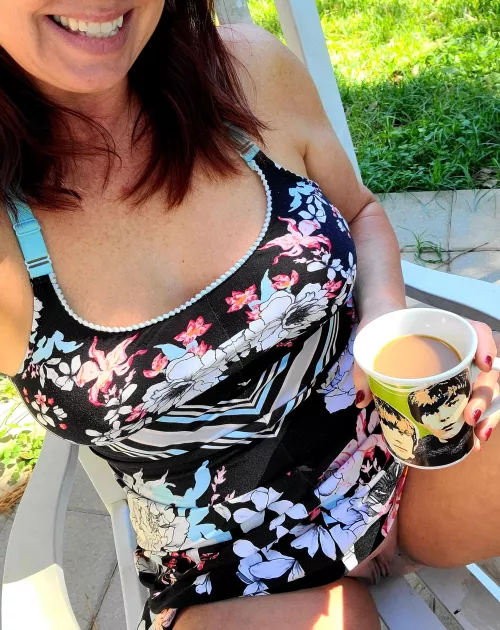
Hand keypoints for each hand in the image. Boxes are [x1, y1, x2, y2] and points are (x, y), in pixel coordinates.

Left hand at [354, 313, 499, 450]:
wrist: (383, 325)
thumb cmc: (383, 330)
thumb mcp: (369, 342)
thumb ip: (364, 368)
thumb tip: (362, 400)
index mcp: (441, 331)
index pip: (475, 331)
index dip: (485, 346)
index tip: (484, 364)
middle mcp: (458, 350)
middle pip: (486, 370)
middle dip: (485, 395)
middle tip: (470, 416)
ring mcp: (461, 369)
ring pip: (487, 389)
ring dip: (489, 414)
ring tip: (477, 437)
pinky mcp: (456, 386)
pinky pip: (475, 401)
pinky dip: (479, 421)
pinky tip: (473, 441)